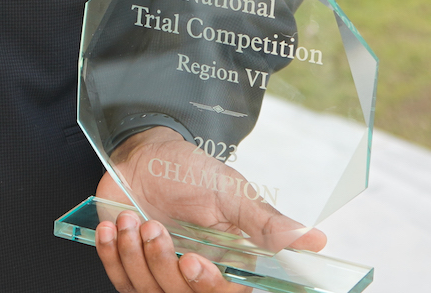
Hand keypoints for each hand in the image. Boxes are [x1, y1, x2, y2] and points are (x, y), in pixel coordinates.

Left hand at [90, 128, 324, 292]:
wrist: (145, 152)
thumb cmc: (191, 171)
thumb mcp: (232, 193)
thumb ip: (268, 224)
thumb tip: (317, 242)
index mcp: (228, 264)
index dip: (209, 287)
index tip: (193, 262)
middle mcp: (195, 276)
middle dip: (164, 267)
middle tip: (156, 228)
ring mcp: (160, 274)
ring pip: (149, 292)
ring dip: (137, 256)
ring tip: (136, 219)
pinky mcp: (130, 267)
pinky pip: (120, 280)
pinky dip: (113, 256)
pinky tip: (115, 227)